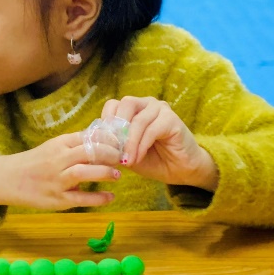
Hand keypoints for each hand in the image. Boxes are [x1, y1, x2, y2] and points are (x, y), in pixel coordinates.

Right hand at [0, 132, 120, 210]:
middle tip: (123, 158)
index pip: (89, 136)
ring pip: (84, 172)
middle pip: (90, 151)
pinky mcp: (56, 199)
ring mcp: (56, 180)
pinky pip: (81, 198)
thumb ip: (75, 145)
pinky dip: (98, 198)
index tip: (122, 143)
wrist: (7, 179)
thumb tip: (104, 139)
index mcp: (59, 144)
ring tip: (117, 175)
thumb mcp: (53, 148)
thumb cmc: (34, 162)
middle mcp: (57, 160)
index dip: (109, 139)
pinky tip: (110, 197)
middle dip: (111, 154)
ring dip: (105, 173)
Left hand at [101, 97, 218, 190]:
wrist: (180, 170)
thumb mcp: (125, 153)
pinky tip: (136, 158)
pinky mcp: (172, 119)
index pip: (112, 105)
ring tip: (125, 160)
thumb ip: (112, 146)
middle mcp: (146, 104)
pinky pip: (151, 129)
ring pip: (137, 119)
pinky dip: (140, 146)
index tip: (101, 146)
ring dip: (128, 142)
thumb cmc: (152, 160)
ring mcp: (161, 109)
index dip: (105, 124)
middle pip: (124, 104)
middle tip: (111, 151)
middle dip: (115, 129)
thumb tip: (93, 144)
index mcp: (133, 108)